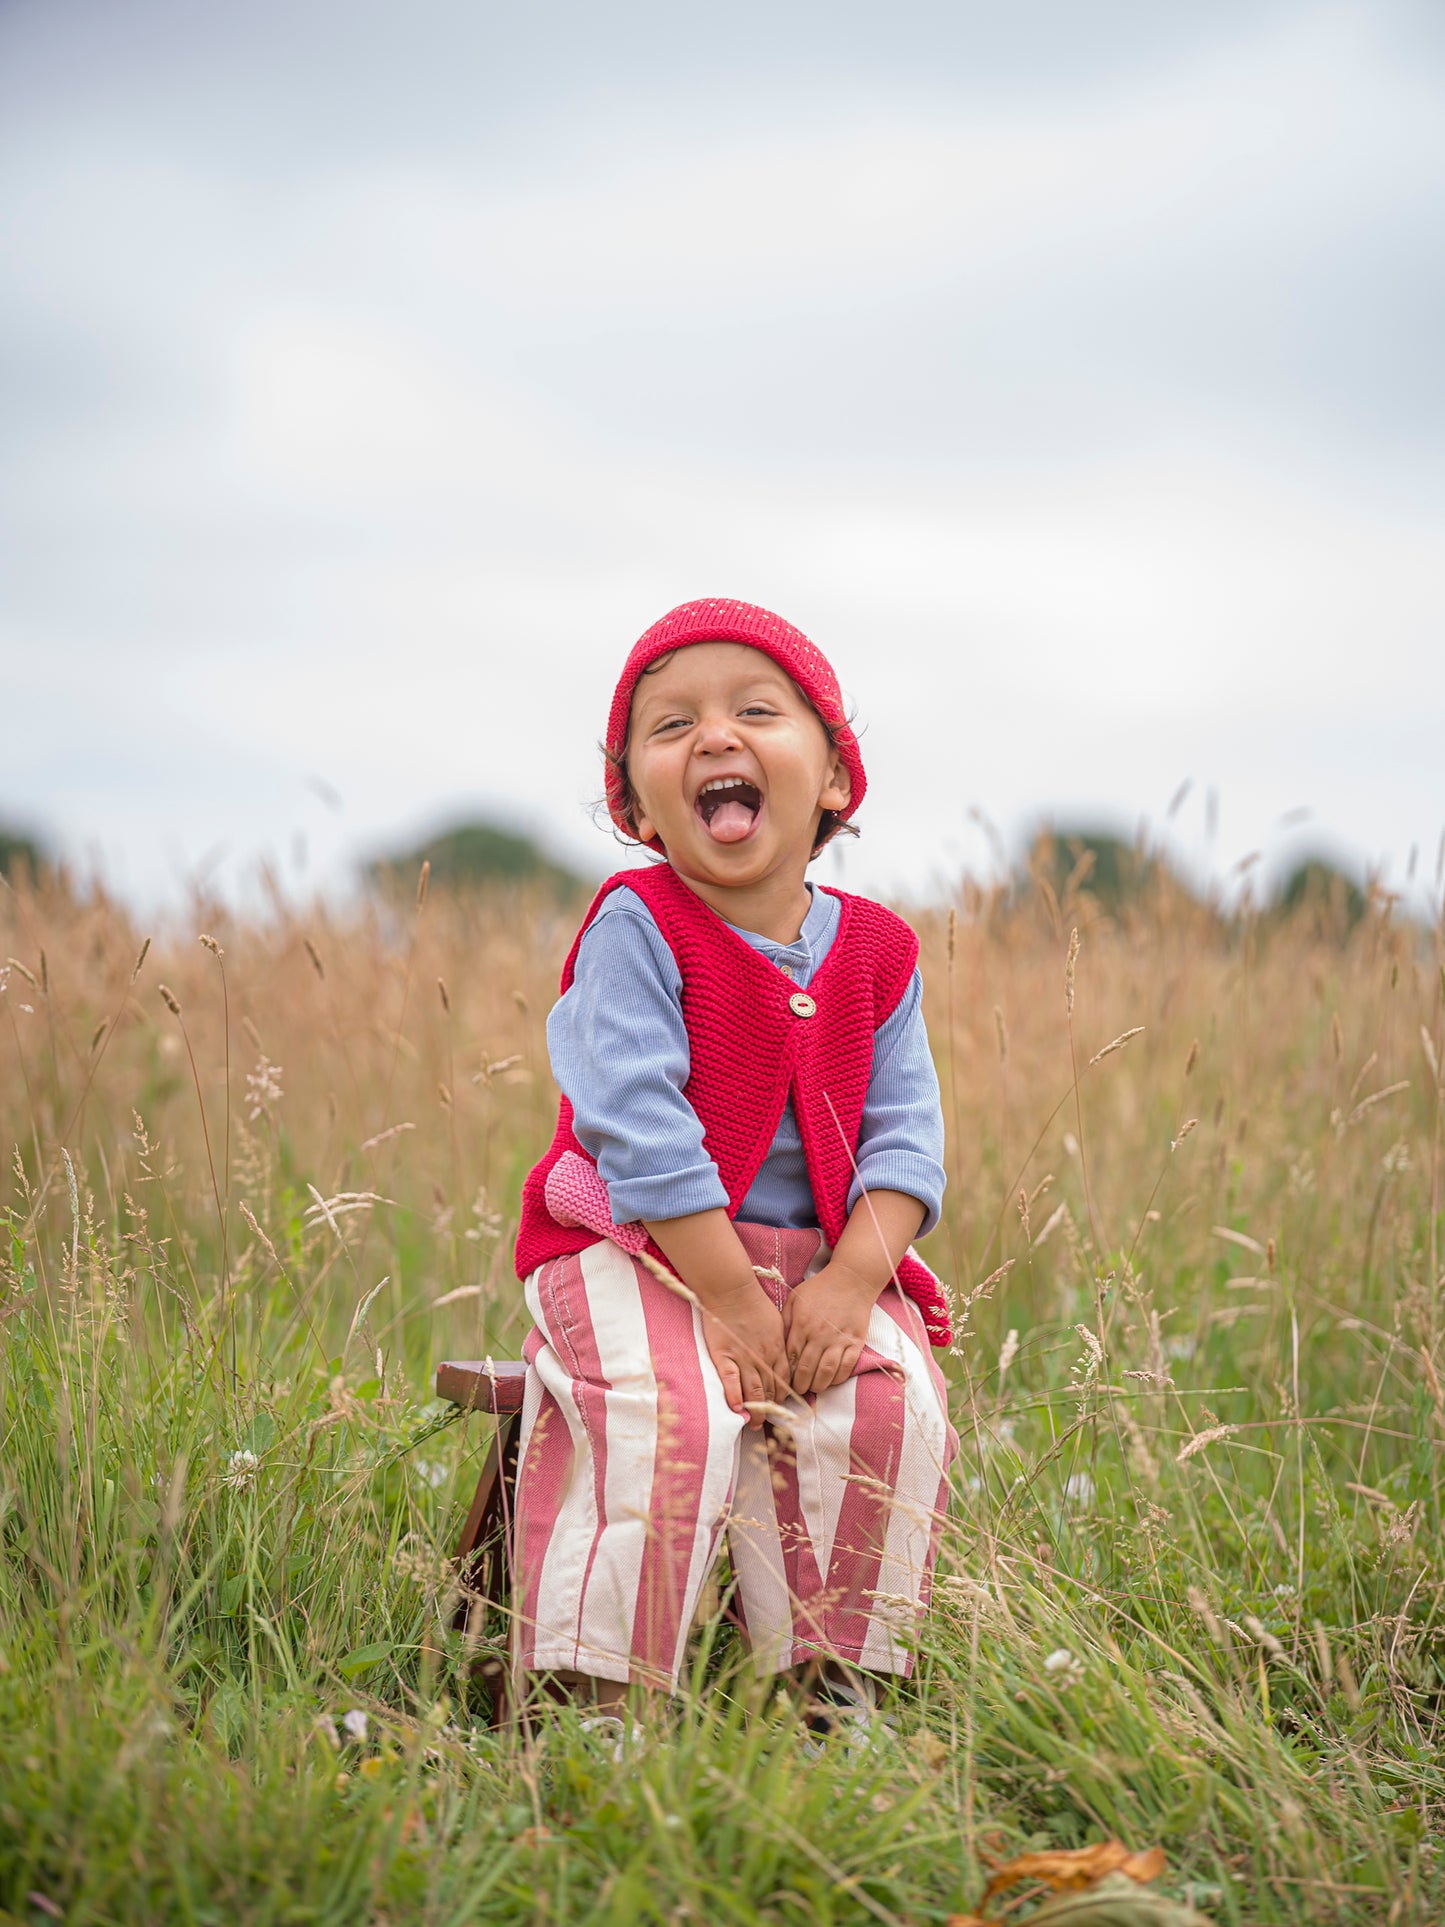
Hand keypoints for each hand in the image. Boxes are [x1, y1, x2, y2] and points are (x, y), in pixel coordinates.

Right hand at [700, 1285, 790, 1427]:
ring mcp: (743, 1357)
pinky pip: (731, 1381)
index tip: (781, 1405)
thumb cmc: (753, 1302)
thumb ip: (780, 1341)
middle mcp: (763, 1356)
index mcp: (777, 1348)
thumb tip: (782, 1354)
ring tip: (754, 1423)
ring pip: (754, 1390)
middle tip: (768, 1421)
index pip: (785, 1379)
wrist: (731, 1290)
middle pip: (771, 1389)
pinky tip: (736, 1409)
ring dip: (756, 1409)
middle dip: (771, 1408)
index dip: (783, 1395)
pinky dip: (734, 1396)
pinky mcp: (724, 1356)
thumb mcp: (776, 1321)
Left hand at [783, 1264, 877, 1396]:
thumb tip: (778, 1343)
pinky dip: (839, 1378)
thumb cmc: (820, 1288)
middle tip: (797, 1391)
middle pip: (807, 1369)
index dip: (786, 1374)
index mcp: (802, 1324)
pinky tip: (832, 1380)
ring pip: (827, 1371)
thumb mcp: (795, 1299)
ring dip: (818, 1385)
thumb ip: (785, 1320)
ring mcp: (839, 1339)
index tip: (784, 1382)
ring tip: (813, 1388)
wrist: (851, 1280)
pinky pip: (847, 1366)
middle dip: (800, 1385)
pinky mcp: (855, 1341)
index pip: (791, 1357)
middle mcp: (819, 1334)